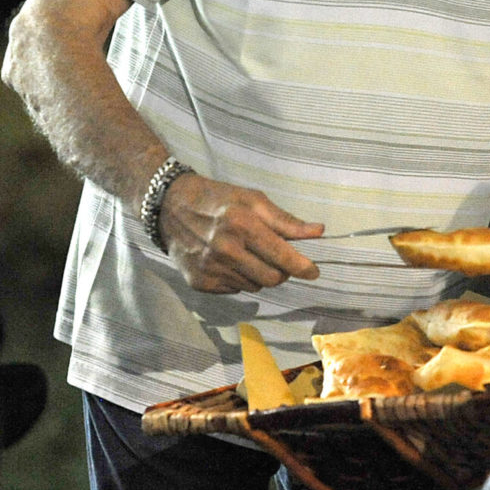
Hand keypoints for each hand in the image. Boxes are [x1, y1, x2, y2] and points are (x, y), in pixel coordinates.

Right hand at [158, 174, 324, 292]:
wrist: (170, 207)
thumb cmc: (219, 200)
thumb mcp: (253, 199)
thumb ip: (286, 220)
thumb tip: (319, 231)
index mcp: (242, 225)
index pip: (282, 257)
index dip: (303, 267)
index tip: (314, 272)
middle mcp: (225, 250)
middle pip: (272, 279)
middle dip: (281, 271)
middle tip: (277, 259)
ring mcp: (210, 269)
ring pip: (254, 286)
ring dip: (259, 274)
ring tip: (247, 254)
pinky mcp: (199, 282)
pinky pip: (234, 290)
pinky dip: (239, 279)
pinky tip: (229, 261)